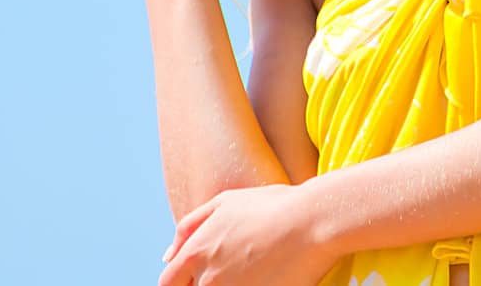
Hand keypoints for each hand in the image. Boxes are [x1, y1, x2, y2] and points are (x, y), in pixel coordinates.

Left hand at [156, 183, 339, 285]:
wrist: (313, 222)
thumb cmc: (273, 206)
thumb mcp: (225, 202)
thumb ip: (190, 227)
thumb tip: (168, 255)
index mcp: (196, 252)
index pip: (168, 283)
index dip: (178, 283)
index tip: (193, 280)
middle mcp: (209, 278)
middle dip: (202, 285)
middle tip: (231, 271)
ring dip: (228, 285)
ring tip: (252, 272)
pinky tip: (265, 279)